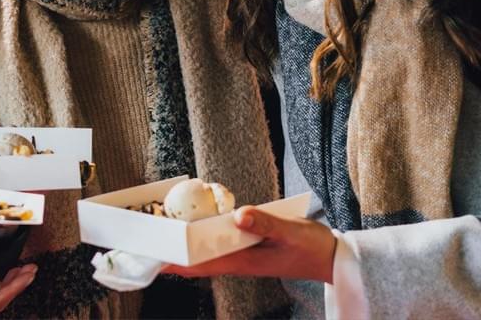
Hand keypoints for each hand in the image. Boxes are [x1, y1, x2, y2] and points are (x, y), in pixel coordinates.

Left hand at [163, 206, 336, 282]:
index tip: (154, 260)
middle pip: (199, 259)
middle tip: (149, 243)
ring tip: (164, 233)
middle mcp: (239, 260)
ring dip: (187, 244)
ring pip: (208, 251)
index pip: (202, 264)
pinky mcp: (250, 247)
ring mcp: (244, 254)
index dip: (176, 263)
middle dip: (174, 254)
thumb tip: (238, 215)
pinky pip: (221, 243)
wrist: (331, 257)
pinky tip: (198, 224)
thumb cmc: (310, 247)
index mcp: (244, 261)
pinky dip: (206, 235)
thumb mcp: (289, 231)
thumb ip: (265, 223)